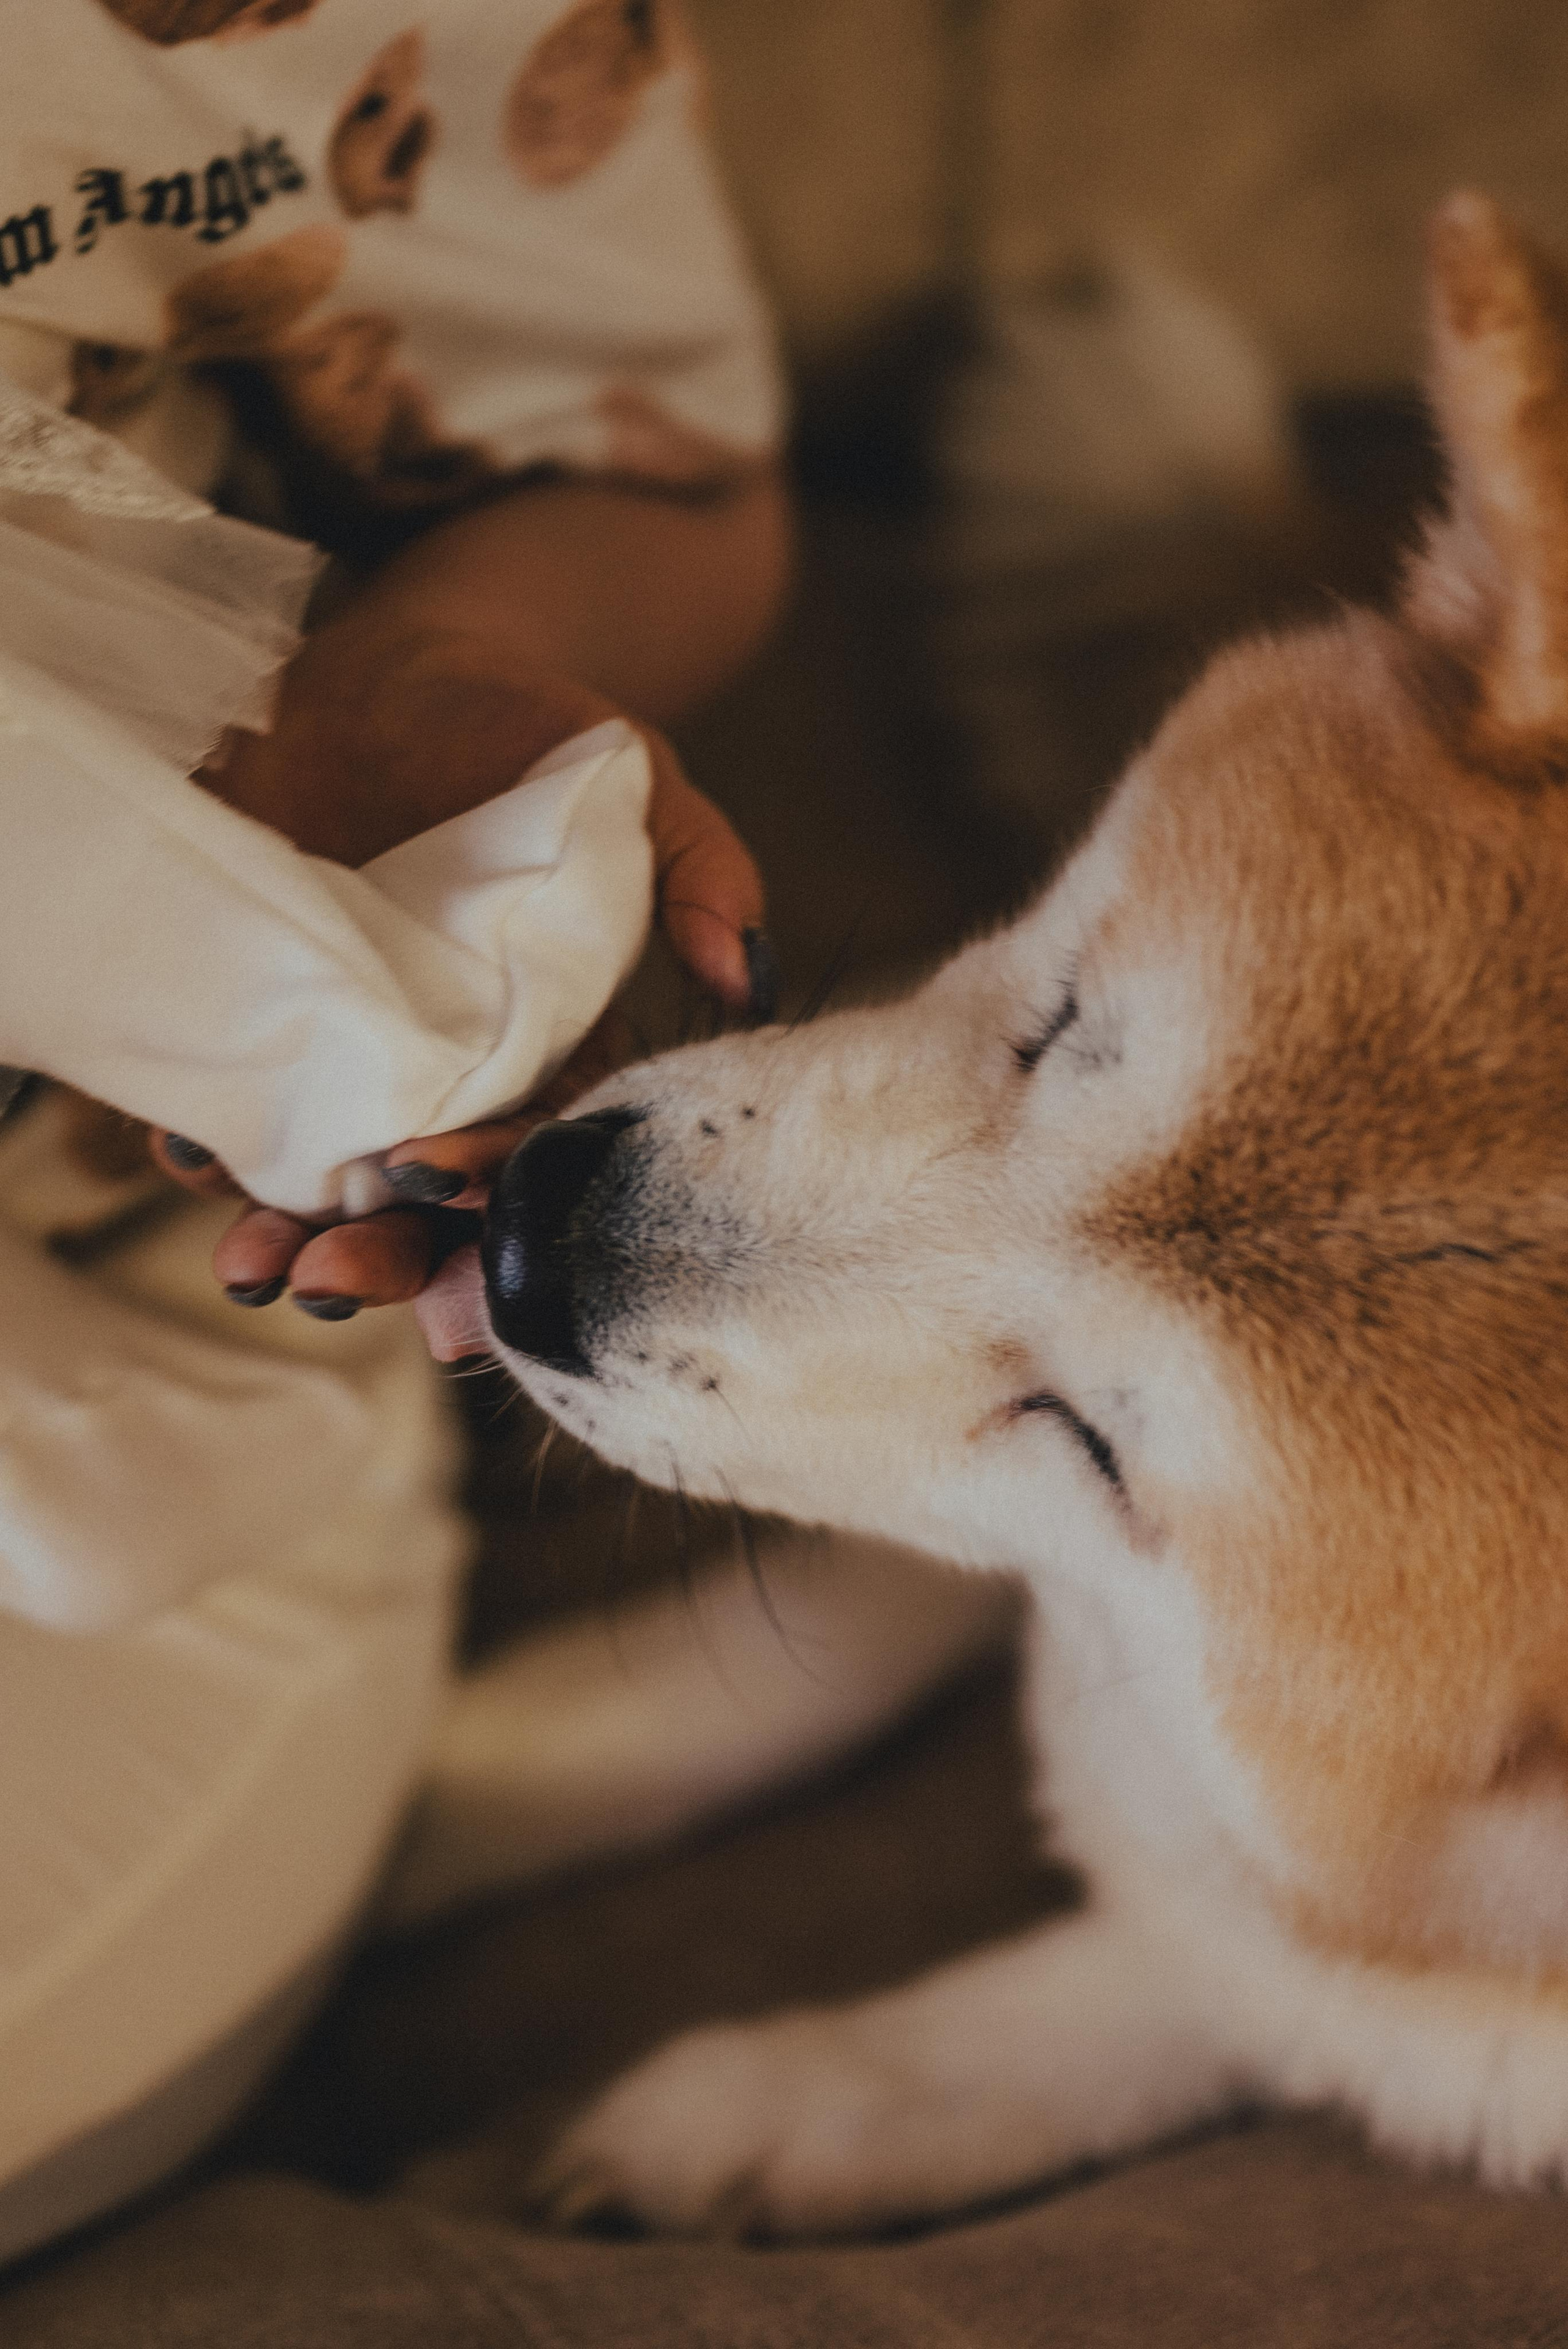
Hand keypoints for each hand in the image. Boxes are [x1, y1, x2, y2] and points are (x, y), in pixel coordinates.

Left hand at [152, 730, 774, 1321]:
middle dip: (386, 1261)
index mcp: (552, 1059)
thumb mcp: (641, 789)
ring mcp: (354, 1058)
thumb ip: (701, 875)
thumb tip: (740, 976)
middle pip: (428, 1211)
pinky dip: (206, 1139)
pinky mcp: (268, 1013)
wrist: (400, 670)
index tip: (454, 1220)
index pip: (536, 1164)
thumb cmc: (536, 734)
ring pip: (327, 1185)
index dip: (499, 1210)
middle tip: (335, 1280)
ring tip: (254, 1264)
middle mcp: (452, 1082)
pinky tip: (185, 1152)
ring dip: (286, 1236)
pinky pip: (234, 1103)